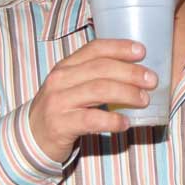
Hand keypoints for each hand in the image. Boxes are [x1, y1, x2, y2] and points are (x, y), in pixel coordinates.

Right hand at [29, 39, 157, 162]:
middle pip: (100, 68)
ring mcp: (59, 101)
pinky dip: (112, 120)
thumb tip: (137, 71)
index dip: (119, 47)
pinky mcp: (60, 124)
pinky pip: (91, 119)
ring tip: (144, 100)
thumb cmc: (61, 108)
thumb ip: (95, 76)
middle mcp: (61, 79)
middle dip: (130, 72)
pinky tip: (126, 123)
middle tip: (152, 80)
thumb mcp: (72, 85)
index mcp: (66, 66)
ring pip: (98, 90)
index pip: (94, 49)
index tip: (142, 51)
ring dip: (126, 93)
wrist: (32, 137)